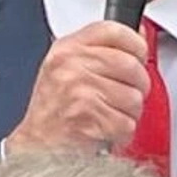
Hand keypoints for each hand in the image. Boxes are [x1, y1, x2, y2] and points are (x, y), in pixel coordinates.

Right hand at [6, 21, 149, 155]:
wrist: (37, 146)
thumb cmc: (53, 110)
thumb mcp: (66, 68)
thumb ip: (100, 49)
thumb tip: (139, 34)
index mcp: (66, 49)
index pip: (113, 30)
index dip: (135, 43)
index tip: (140, 54)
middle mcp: (71, 66)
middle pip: (131, 65)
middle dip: (138, 85)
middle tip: (126, 95)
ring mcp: (79, 91)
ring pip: (134, 97)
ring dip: (130, 113)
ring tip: (111, 114)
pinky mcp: (88, 118)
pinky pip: (127, 123)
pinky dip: (122, 132)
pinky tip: (107, 130)